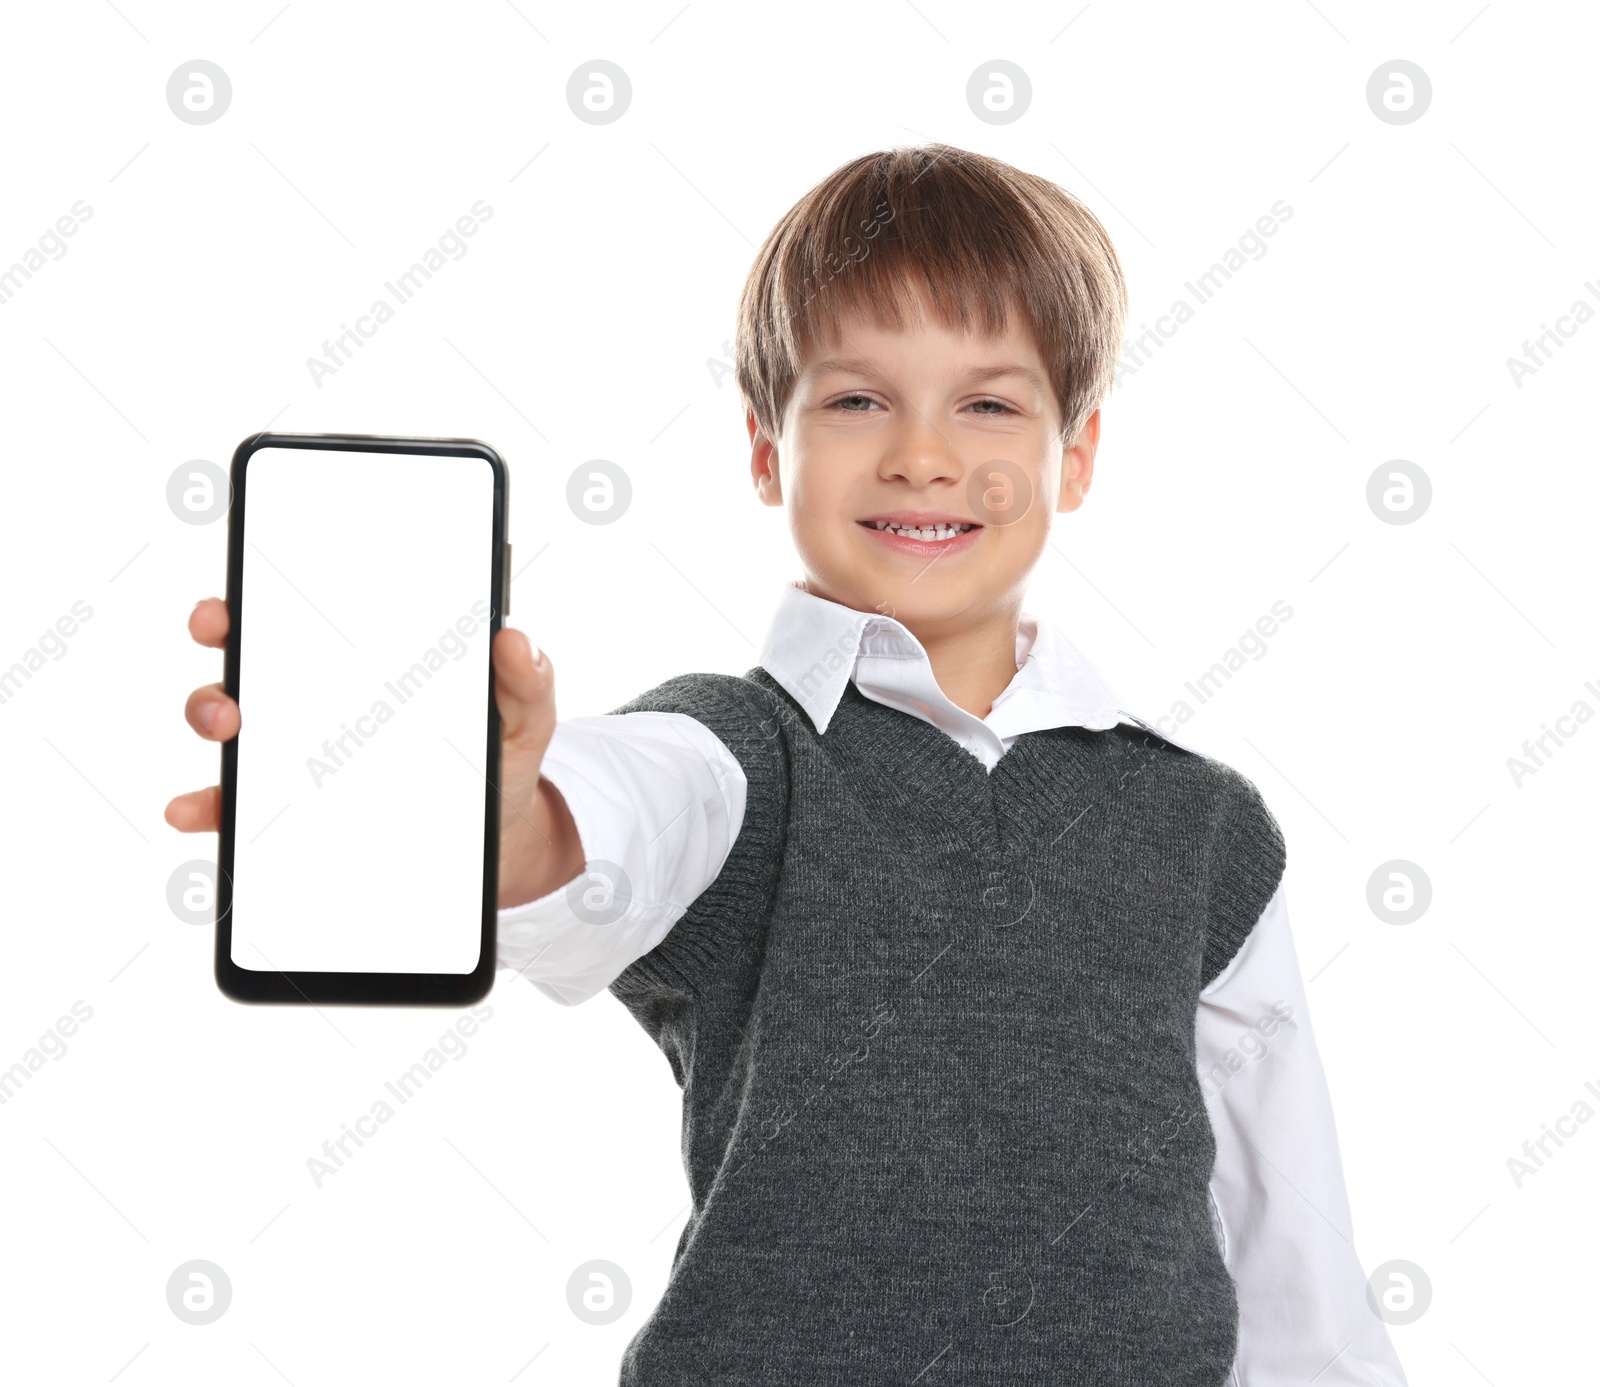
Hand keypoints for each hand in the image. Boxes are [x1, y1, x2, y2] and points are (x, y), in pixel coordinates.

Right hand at [163, 598, 580, 908]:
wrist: (499, 841)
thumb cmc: (500, 762)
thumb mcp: (523, 719)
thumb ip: (527, 681)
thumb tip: (515, 637)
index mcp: (371, 660)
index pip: (309, 610)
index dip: (266, 589)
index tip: (245, 588)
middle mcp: (320, 698)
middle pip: (251, 653)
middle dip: (224, 636)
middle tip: (226, 635)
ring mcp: (298, 753)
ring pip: (231, 720)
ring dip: (211, 712)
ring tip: (227, 725)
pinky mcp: (290, 814)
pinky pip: (234, 804)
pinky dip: (208, 805)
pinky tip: (198, 809)